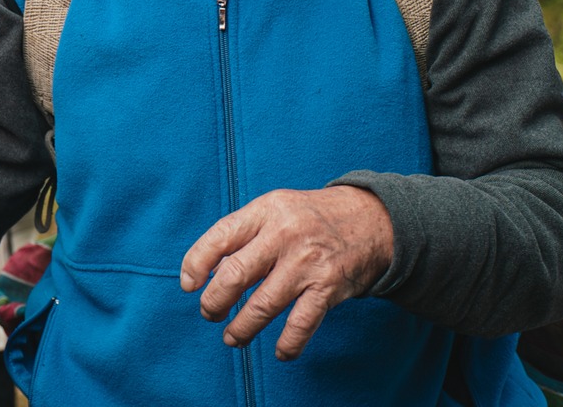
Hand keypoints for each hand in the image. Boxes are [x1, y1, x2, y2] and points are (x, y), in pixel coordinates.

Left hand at [179, 186, 393, 360]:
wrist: (373, 220)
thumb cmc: (311, 218)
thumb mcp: (276, 209)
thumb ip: (244, 234)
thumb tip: (209, 272)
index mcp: (265, 211)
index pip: (219, 237)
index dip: (196, 263)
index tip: (189, 285)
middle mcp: (284, 234)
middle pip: (235, 275)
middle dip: (215, 302)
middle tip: (210, 314)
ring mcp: (307, 262)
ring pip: (262, 306)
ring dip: (242, 328)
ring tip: (233, 337)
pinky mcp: (328, 287)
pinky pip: (300, 325)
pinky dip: (287, 345)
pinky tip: (280, 353)